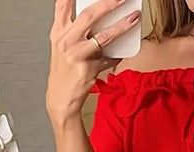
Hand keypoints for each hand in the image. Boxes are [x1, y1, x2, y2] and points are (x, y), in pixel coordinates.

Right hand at [46, 0, 139, 126]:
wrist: (60, 99)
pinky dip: (116, 57)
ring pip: (104, 36)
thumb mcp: (62, 46)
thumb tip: (98, 16)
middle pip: (89, 15)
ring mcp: (77, 55)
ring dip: (122, 26)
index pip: (63, 4)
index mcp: (59, 32)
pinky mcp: (87, 69)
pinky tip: (119, 55)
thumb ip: (73, 29)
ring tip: (134, 18)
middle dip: (109, 3)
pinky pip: (108, 59)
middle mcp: (66, 41)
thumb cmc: (64, 72)